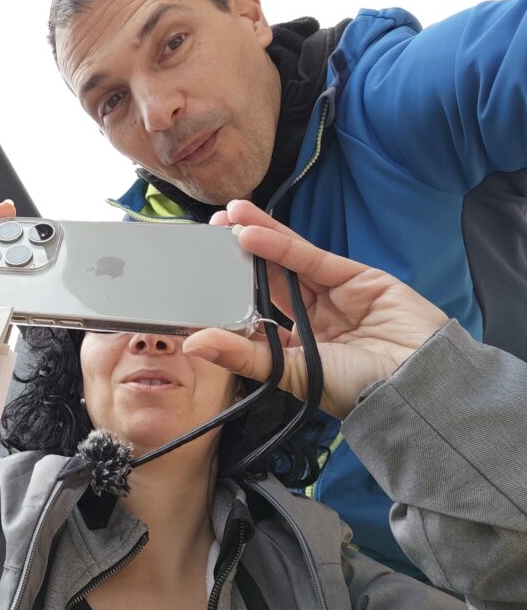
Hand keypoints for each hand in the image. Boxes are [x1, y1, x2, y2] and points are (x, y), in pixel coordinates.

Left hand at [183, 201, 447, 418]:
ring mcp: (335, 297)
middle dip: (239, 257)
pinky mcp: (357, 277)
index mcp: (296, 349)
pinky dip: (281, 245)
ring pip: (288, 262)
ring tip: (226, 218)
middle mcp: (313, 321)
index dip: (230, 293)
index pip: (256, 314)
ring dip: (258, 238)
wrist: (417, 386)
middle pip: (269, 281)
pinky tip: (252, 232)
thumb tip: (192, 344)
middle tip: (208, 233)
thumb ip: (242, 355)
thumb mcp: (289, 373)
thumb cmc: (356, 391)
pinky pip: (311, 259)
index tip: (199, 275)